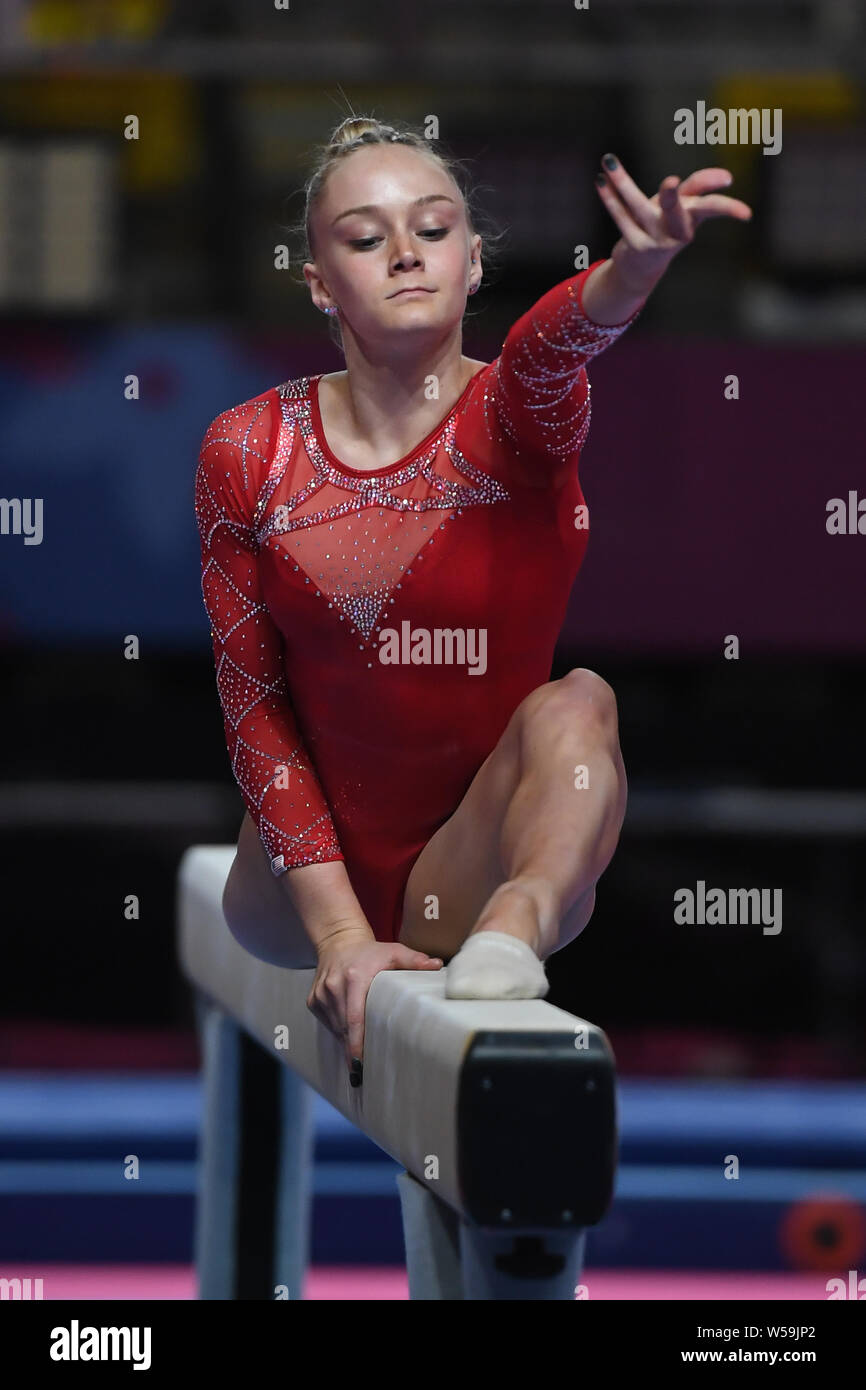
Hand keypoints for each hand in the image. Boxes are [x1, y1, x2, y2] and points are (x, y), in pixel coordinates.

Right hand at [306, 928, 442, 1076]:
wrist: (338, 941)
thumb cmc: (370, 951)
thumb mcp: (393, 951)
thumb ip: (414, 959)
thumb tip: (437, 966)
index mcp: (353, 977)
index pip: (354, 1018)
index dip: (357, 1043)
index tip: (361, 1064)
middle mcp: (333, 987)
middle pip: (344, 1028)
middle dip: (354, 1049)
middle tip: (365, 1071)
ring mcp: (320, 995)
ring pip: (335, 1028)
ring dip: (347, 1041)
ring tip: (360, 1057)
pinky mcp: (313, 1000)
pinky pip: (328, 1023)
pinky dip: (339, 1030)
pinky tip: (349, 1034)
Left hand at [595, 155, 752, 297]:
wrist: (642, 268)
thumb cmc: (668, 226)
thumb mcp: (686, 206)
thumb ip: (700, 186)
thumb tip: (725, 176)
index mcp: (694, 218)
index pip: (711, 208)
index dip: (726, 206)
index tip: (738, 199)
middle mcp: (677, 231)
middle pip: (677, 210)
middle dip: (672, 196)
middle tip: (669, 181)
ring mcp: (656, 240)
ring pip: (639, 208)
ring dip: (623, 184)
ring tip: (608, 162)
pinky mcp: (635, 246)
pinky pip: (621, 218)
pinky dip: (610, 199)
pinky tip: (601, 182)